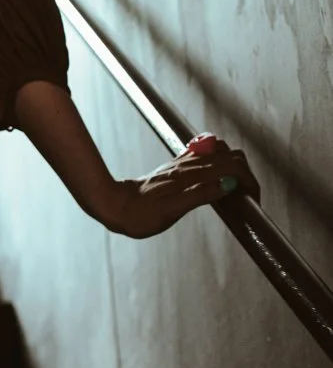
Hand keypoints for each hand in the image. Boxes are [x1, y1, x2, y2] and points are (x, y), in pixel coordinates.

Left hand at [105, 133, 259, 238]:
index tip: (253, 199)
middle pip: (232, 156)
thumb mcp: (171, 211)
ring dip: (235, 167)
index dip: (250, 181)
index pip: (233, 167)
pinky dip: (219, 163)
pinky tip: (217, 179)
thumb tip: (228, 185)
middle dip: (247, 173)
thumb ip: (200, 195)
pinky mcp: (177, 167)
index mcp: (191, 175)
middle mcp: (188, 166)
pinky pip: (205, 156)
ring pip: (221, 153)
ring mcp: (183, 165)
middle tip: (248, 195)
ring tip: (236, 189)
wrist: (114, 205)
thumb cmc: (139, 214)